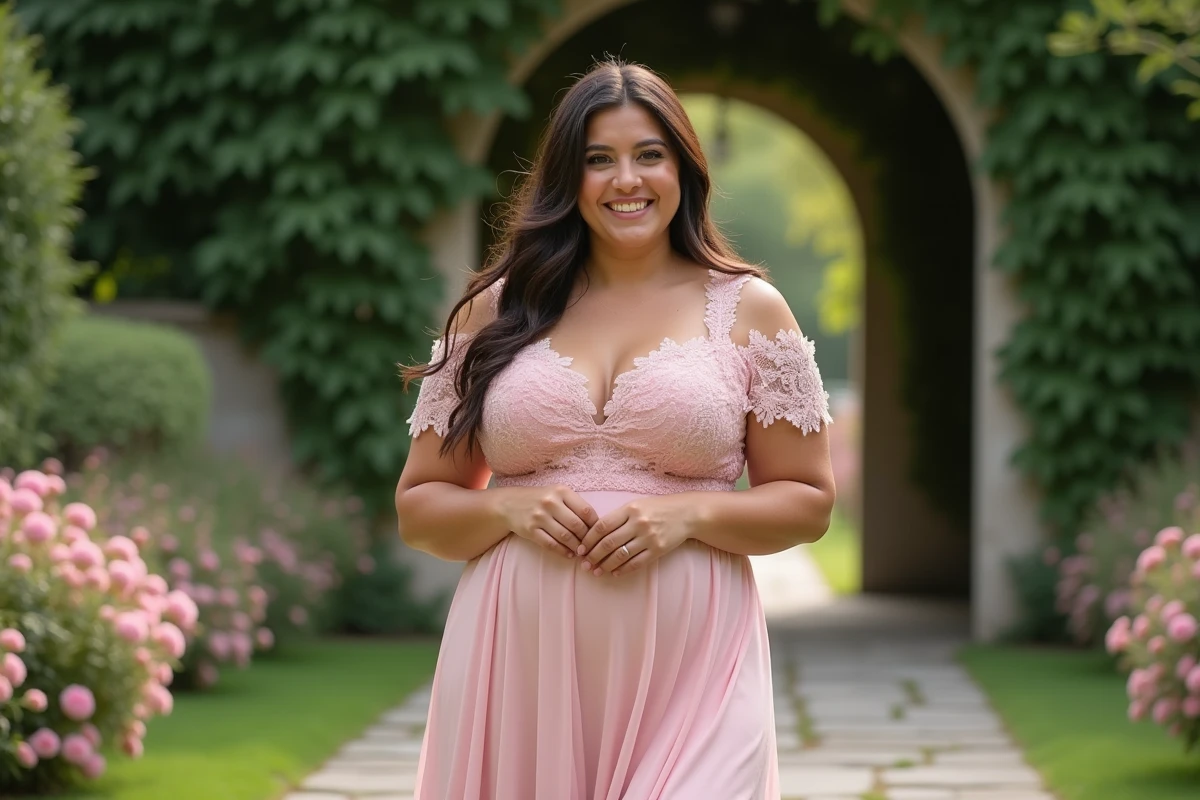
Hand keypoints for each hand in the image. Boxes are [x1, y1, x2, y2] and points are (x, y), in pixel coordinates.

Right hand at [494, 485, 598, 558]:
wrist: (509, 503)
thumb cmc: (540, 499)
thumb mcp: (557, 494)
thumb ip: (575, 505)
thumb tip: (596, 525)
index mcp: (561, 491)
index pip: (586, 511)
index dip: (595, 525)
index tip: (598, 534)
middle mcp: (550, 502)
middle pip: (577, 525)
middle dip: (587, 539)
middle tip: (591, 547)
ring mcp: (539, 516)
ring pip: (565, 537)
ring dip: (576, 547)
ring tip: (581, 552)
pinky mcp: (530, 530)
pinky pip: (551, 544)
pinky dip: (562, 551)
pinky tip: (568, 554)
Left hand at [578, 494, 697, 576]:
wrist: (686, 513)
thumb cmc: (657, 508)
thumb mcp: (636, 505)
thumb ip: (618, 517)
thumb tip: (595, 534)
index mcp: (630, 509)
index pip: (602, 526)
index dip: (588, 539)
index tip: (580, 549)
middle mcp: (638, 523)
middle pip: (609, 543)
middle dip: (593, 556)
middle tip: (584, 564)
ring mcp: (649, 537)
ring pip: (621, 555)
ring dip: (605, 565)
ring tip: (596, 571)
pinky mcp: (658, 550)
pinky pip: (636, 563)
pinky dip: (623, 570)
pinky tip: (614, 573)